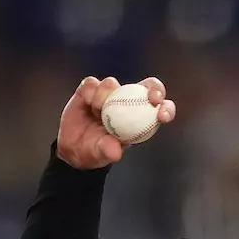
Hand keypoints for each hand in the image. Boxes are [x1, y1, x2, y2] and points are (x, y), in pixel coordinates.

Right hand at [56, 76, 176, 169]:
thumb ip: (108, 150)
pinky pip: (91, 84)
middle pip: (148, 86)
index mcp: (139, 118)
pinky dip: (90, 91)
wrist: (71, 147)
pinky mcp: (90, 90)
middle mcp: (127, 101)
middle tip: (152, 98)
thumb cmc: (94, 151)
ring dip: (104, 95)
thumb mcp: (101, 154)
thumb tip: (115, 151)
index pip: (160, 108)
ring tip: (97, 110)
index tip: (162, 115)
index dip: (166, 108)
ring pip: (112, 84)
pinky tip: (87, 101)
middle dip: (153, 88)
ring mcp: (109, 94)